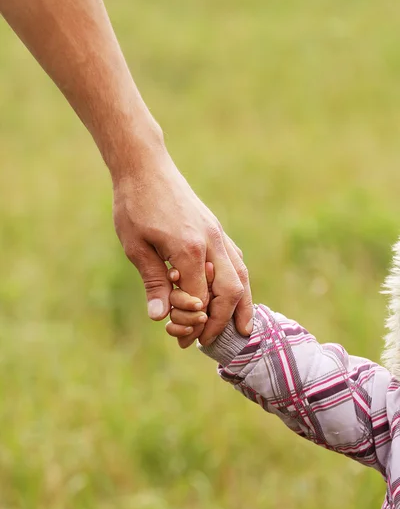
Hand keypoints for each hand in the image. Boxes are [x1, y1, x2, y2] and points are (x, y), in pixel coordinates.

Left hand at [112, 146, 252, 345]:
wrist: (145, 166)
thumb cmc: (135, 204)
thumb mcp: (136, 245)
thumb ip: (153, 281)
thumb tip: (159, 317)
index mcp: (189, 249)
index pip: (199, 299)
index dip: (192, 323)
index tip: (180, 339)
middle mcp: (211, 243)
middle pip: (230, 291)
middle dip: (223, 321)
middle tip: (210, 342)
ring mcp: (217, 234)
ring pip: (241, 275)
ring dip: (242, 305)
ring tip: (243, 328)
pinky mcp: (216, 229)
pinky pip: (236, 261)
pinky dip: (239, 282)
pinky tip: (236, 294)